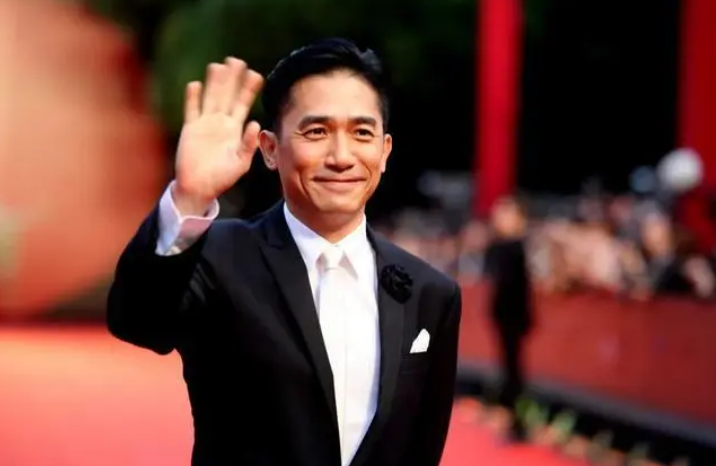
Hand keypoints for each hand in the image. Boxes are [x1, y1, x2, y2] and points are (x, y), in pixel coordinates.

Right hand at [173, 58, 263, 215]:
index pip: (243, 104)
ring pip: (210, 98)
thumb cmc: (222, 178)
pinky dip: (192, 98)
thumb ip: (248, 144)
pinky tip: (195, 84)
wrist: (200, 188)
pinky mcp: (190, 129)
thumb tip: (255, 123)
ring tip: (218, 65)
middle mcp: (220, 123)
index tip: (255, 74)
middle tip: (237, 60)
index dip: (248, 89)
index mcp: (235, 130)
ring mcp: (204, 124)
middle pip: (227, 95)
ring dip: (213, 83)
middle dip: (232, 79)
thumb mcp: (240, 163)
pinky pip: (191, 110)